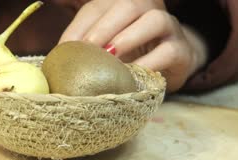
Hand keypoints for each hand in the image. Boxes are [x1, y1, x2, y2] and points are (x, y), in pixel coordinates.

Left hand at [59, 0, 207, 92]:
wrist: (170, 65)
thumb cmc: (129, 55)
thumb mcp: (103, 49)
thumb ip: (83, 48)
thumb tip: (56, 58)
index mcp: (122, 5)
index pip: (98, 8)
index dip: (81, 26)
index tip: (67, 49)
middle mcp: (147, 9)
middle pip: (129, 5)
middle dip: (105, 27)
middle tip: (90, 49)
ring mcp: (168, 27)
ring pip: (154, 20)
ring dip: (129, 38)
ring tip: (111, 58)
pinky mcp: (181, 49)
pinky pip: (168, 51)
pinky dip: (148, 63)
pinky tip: (131, 75)